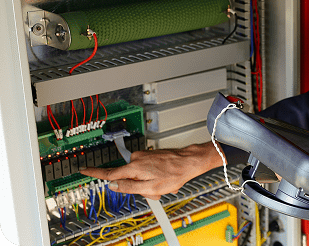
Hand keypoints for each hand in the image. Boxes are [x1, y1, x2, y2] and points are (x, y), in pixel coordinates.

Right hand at [79, 142, 222, 199]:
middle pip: (128, 178)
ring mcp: (144, 156)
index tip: (83, 170)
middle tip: (154, 189)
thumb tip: (112, 185)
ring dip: (149, 182)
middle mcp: (137, 159)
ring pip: (139, 175)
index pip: (109, 173)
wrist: (189, 161)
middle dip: (139, 186)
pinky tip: (165, 177)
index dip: (94, 173)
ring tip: (163, 182)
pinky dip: (154, 176)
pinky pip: (146, 170)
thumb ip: (129, 187)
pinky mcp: (150, 155)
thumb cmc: (174, 174)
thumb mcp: (150, 188)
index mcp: (134, 168)